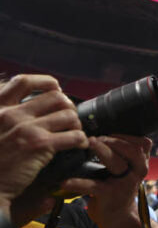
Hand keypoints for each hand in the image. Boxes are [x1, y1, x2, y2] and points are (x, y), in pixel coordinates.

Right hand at [0, 75, 87, 202]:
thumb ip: (4, 117)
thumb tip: (27, 107)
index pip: (23, 82)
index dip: (46, 82)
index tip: (56, 89)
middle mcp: (11, 114)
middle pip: (55, 97)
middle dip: (68, 106)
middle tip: (69, 118)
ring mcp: (26, 128)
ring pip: (68, 115)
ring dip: (76, 124)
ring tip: (74, 133)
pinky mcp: (39, 145)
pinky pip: (73, 135)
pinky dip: (81, 140)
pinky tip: (79, 146)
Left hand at [61, 135, 151, 227]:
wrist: (117, 216)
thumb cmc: (117, 186)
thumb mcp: (127, 168)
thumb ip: (123, 152)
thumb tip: (101, 129)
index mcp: (141, 163)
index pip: (143, 143)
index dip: (128, 135)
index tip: (110, 131)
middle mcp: (138, 172)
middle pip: (133, 151)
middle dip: (115, 141)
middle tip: (95, 137)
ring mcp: (126, 184)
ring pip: (118, 165)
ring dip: (103, 152)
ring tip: (89, 144)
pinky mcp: (111, 196)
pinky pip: (95, 186)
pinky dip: (79, 183)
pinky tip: (66, 181)